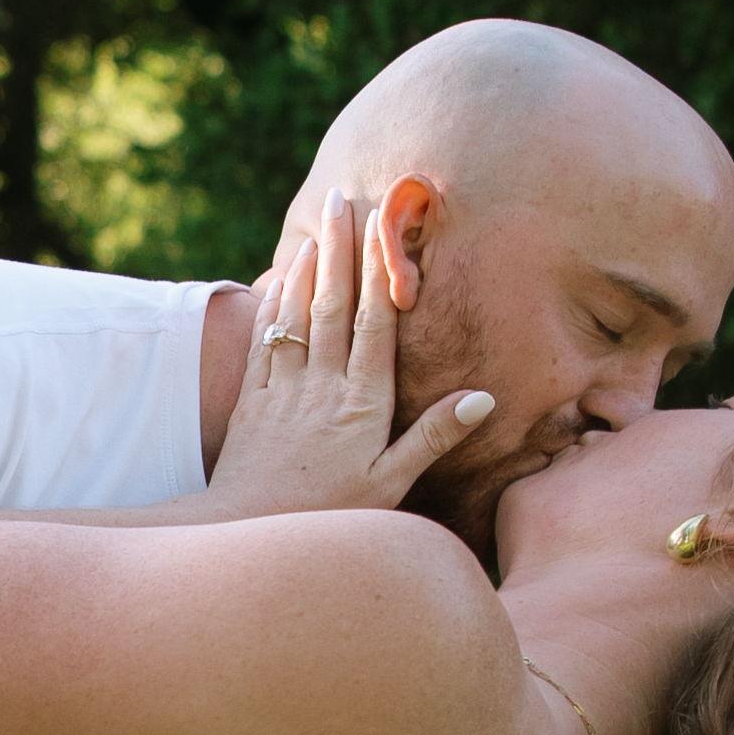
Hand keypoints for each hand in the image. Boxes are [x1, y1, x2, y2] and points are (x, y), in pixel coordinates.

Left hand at [199, 190, 494, 523]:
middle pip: (332, 305)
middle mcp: (321, 386)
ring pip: (296, 315)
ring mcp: (282, 390)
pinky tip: (279, 280)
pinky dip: (273, 305)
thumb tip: (482, 398)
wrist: (252, 536)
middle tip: (340, 199)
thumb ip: (434, 437)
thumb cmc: (331, 516)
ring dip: (307, 267)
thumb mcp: (392, 484)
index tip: (383, 228)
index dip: (380, 274)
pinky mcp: (251, 402)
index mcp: (362, 403)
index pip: (374, 325)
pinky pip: (264, 342)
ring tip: (316, 225)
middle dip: (339, 249)